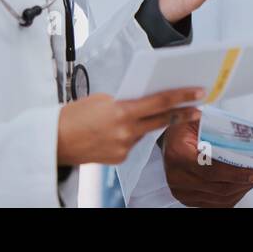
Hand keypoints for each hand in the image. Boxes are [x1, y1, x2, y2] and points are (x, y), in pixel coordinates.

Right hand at [57, 88, 202, 165]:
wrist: (54, 141)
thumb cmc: (74, 115)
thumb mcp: (102, 99)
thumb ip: (126, 100)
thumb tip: (144, 99)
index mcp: (122, 111)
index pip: (160, 102)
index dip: (182, 96)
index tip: (198, 92)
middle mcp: (126, 131)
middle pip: (162, 120)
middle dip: (183, 113)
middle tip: (198, 107)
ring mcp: (124, 147)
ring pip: (145, 131)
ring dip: (148, 123)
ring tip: (136, 116)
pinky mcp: (120, 158)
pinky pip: (133, 143)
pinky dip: (131, 134)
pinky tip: (117, 131)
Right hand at [162, 118, 252, 207]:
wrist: (169, 140)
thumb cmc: (184, 127)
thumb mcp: (197, 120)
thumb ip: (217, 127)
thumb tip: (250, 135)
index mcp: (178, 154)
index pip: (211, 170)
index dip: (237, 174)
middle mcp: (177, 177)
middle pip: (219, 187)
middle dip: (247, 180)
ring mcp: (182, 191)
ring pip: (220, 198)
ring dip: (244, 188)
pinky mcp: (188, 199)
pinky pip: (216, 203)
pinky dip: (234, 194)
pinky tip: (245, 183)